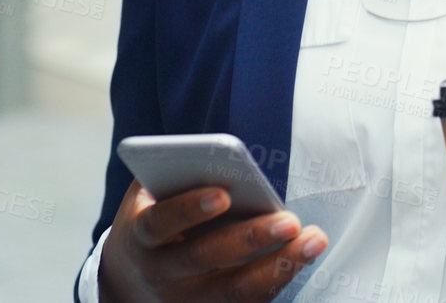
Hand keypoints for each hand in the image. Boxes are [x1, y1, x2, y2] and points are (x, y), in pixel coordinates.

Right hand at [99, 180, 329, 302]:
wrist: (131, 279)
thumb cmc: (153, 218)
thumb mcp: (150, 195)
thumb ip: (176, 175)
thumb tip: (221, 156)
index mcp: (141, 236)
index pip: (161, 223)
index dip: (188, 209)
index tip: (223, 194)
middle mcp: (161, 272)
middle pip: (205, 258)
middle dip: (250, 238)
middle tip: (290, 220)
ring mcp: (185, 299)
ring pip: (234, 290)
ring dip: (278, 266)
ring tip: (313, 240)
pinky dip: (278, 280)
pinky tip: (303, 256)